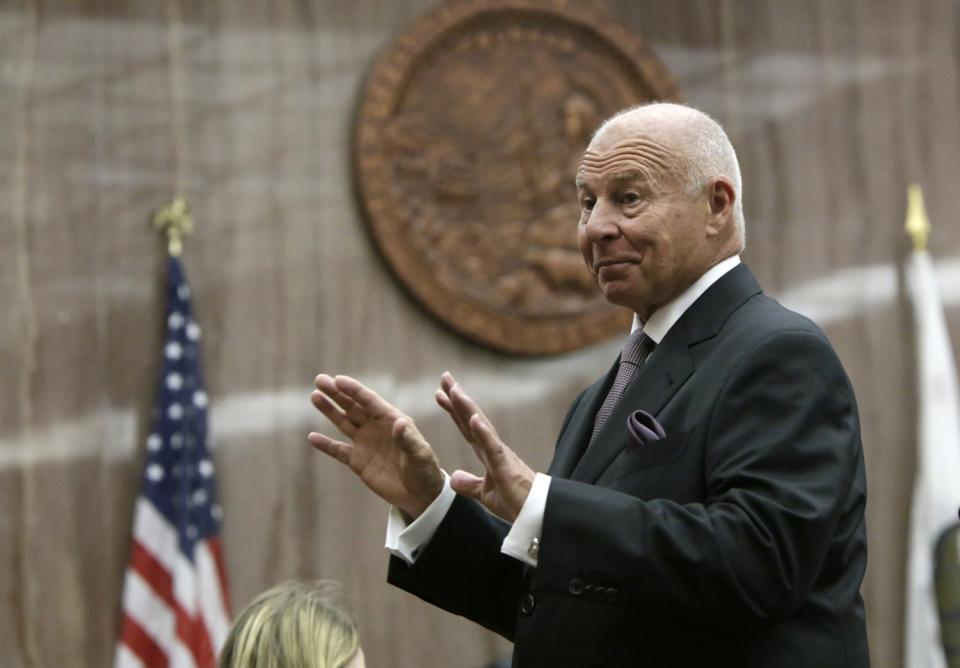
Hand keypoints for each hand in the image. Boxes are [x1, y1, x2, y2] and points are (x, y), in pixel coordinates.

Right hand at [309, 374, 443, 518]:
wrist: (420, 495)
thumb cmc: (425, 471)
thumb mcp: (420, 454)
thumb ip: (408, 439)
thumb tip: (398, 422)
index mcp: (392, 420)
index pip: (369, 401)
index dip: (354, 390)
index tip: (338, 379)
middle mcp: (376, 428)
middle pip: (353, 406)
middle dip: (337, 393)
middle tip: (320, 380)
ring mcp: (365, 443)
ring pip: (344, 422)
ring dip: (329, 410)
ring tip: (315, 396)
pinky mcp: (358, 461)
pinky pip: (338, 450)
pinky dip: (326, 444)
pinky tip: (312, 437)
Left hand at [435, 372, 534, 521]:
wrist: (536, 515)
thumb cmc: (516, 502)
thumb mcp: (485, 494)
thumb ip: (469, 484)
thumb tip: (453, 477)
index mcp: (487, 453)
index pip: (466, 427)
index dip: (454, 410)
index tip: (441, 393)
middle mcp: (493, 448)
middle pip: (471, 418)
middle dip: (458, 398)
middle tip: (445, 377)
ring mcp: (500, 455)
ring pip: (481, 427)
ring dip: (467, 408)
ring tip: (455, 390)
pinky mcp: (505, 468)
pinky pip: (492, 448)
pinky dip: (483, 432)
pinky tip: (473, 419)